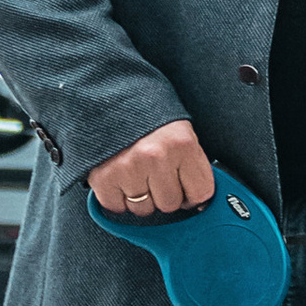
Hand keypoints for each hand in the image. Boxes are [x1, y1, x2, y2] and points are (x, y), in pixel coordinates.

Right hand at [86, 119, 215, 218]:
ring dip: (140, 197)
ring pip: (144, 209)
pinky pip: (117, 207)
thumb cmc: (147, 117)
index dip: (193, 193)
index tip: (186, 188)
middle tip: (155, 174)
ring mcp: (129, 168)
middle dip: (164, 194)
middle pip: (170, 204)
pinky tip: (119, 178)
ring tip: (136, 172)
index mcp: (182, 144)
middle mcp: (156, 157)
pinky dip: (117, 198)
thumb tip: (199, 202)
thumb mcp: (179, 132)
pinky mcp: (104, 178)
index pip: (201, 193)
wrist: (107, 96)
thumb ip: (191, 165)